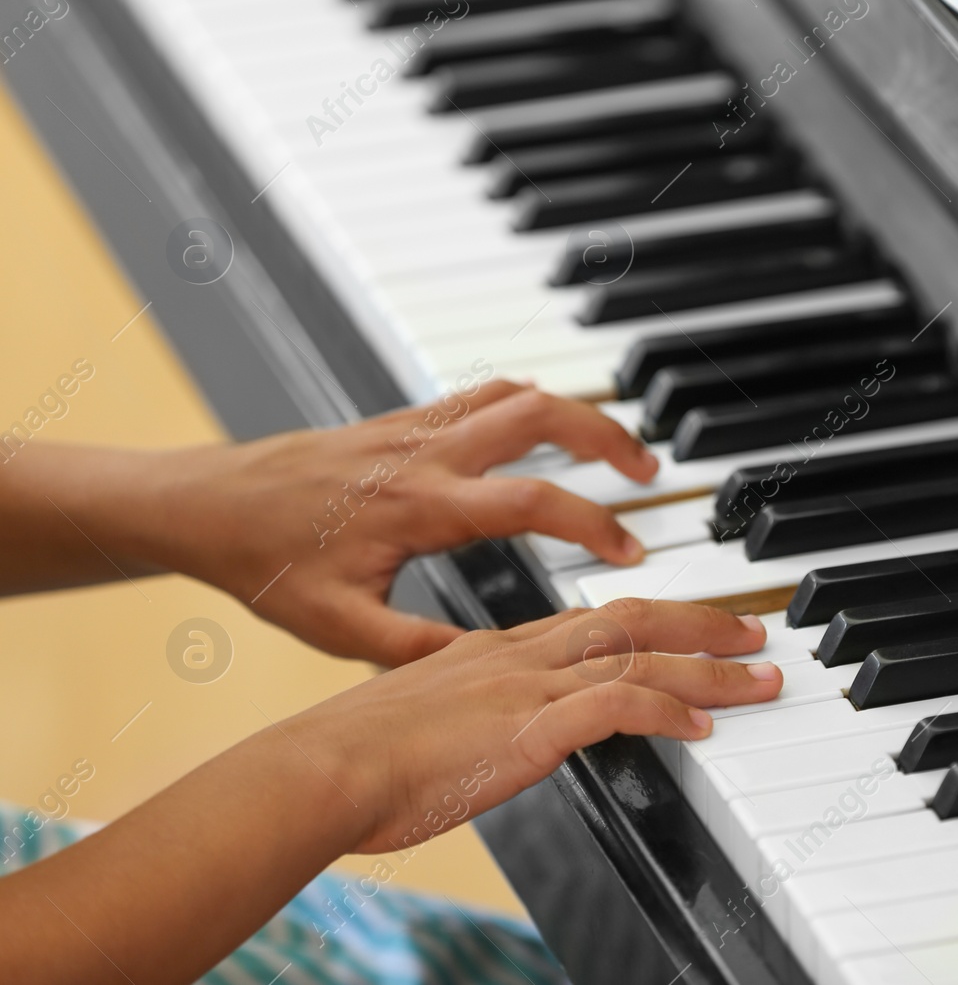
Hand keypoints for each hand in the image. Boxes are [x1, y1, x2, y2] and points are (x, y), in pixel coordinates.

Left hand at [141, 380, 659, 664]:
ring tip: (615, 445)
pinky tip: (545, 422)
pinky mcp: (402, 421)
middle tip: (649, 473)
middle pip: (541, 416)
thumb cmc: (266, 562)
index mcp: (421, 508)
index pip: (533, 503)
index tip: (630, 551)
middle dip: (607, 438)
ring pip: (516, 393)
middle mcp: (426, 455)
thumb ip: (417, 647)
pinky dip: (528, 400)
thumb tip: (489, 665)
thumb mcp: (340, 627)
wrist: (207, 504)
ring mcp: (415, 429)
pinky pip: (481, 392)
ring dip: (575, 412)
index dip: (594, 525)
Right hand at [285, 599, 781, 852]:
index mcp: (495, 650)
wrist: (315, 770)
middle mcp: (519, 655)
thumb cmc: (352, 760)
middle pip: (631, 620)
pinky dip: (668, 708)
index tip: (687, 628)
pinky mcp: (529, 725)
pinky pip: (619, 704)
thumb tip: (490, 740)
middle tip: (752, 630)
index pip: (590, 622)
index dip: (649, 622)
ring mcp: (527, 686)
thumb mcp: (423, 723)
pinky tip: (702, 725)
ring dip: (711, 666)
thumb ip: (469, 719)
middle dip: (702, 623)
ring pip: (641, 655)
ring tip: (759, 676)